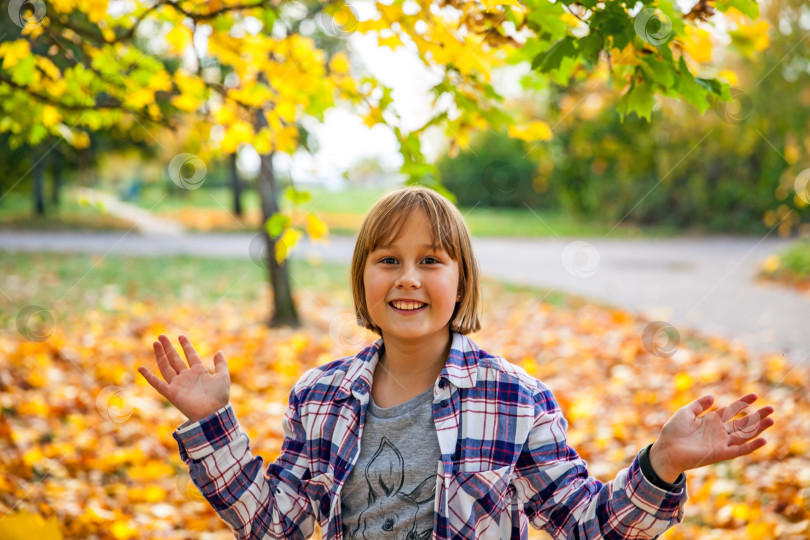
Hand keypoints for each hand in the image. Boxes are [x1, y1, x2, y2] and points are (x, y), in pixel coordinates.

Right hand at [138, 334, 230, 423]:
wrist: (213, 413)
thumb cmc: (219, 397)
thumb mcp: (223, 376)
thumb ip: (221, 364)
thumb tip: (218, 351)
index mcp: (199, 372)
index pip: (190, 355)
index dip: (185, 346)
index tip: (181, 336)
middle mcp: (186, 377)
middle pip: (175, 359)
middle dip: (168, 348)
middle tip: (161, 336)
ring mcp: (178, 384)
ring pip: (166, 367)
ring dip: (160, 355)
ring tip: (155, 343)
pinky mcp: (171, 393)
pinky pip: (157, 384)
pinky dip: (149, 377)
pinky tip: (141, 368)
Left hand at [650, 393, 774, 482]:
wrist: (666, 450)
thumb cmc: (673, 432)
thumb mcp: (685, 413)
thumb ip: (699, 405)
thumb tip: (713, 396)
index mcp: (712, 420)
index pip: (732, 410)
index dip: (743, 402)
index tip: (755, 395)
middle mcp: (719, 431)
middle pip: (743, 422)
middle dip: (757, 416)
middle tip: (772, 408)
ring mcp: (721, 443)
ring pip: (745, 435)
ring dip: (758, 429)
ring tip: (772, 420)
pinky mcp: (720, 454)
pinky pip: (739, 450)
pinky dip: (751, 446)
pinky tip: (763, 440)